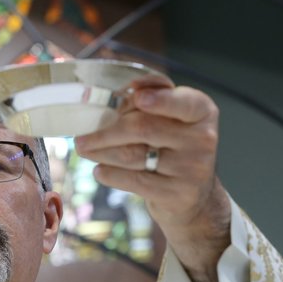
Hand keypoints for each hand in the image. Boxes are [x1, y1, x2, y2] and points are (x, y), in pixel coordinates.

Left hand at [75, 84, 230, 281]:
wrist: (194, 195)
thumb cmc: (174, 145)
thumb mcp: (174, 115)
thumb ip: (156, 93)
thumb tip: (132, 86)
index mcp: (201, 111)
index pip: (182, 102)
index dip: (159, 99)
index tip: (136, 97)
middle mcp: (202, 138)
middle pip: (143, 128)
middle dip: (105, 131)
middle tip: (80, 136)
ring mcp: (192, 168)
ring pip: (132, 155)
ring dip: (100, 152)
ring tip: (84, 150)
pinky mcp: (178, 193)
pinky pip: (134, 180)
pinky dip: (111, 174)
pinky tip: (99, 171)